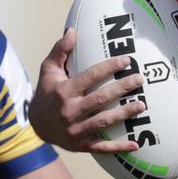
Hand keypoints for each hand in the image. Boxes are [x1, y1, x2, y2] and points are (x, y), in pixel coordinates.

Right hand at [29, 27, 145, 151]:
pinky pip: (101, 147)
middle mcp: (70, 110)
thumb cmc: (46, 93)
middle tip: (140, 80)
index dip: (109, 67)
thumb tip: (72, 31)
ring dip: (123, 114)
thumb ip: (60, 51)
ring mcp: (76, 129)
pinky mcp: (81, 145)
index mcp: (64, 91)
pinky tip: (136, 145)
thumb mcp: (48, 71)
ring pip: (103, 121)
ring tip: (142, 105)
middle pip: (100, 98)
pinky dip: (118, 147)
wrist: (36, 126)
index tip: (126, 60)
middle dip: (121, 88)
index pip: (90, 76)